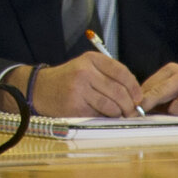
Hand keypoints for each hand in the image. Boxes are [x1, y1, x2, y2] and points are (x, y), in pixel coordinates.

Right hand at [21, 51, 144, 116]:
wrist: (39, 88)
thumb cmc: (68, 80)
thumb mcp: (86, 67)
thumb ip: (109, 76)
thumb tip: (135, 96)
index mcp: (90, 59)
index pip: (122, 73)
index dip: (134, 88)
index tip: (138, 98)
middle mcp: (84, 71)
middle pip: (119, 92)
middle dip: (129, 105)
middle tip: (131, 112)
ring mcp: (78, 89)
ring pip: (111, 106)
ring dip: (118, 113)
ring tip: (116, 114)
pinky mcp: (74, 106)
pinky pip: (99, 115)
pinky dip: (104, 118)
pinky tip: (101, 115)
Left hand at [139, 64, 177, 120]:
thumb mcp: (174, 87)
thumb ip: (157, 94)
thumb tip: (137, 108)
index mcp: (171, 70)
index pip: (150, 85)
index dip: (139, 99)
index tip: (129, 108)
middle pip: (159, 93)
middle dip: (147, 104)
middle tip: (137, 113)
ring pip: (175, 110)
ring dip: (176, 115)